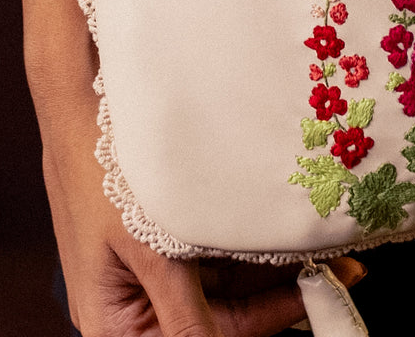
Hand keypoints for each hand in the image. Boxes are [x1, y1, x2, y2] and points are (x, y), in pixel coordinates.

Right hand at [37, 79, 362, 336]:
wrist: (73, 101)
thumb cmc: (99, 175)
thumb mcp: (149, 249)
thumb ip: (189, 316)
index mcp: (117, 328)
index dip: (272, 322)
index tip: (321, 302)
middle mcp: (135, 308)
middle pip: (222, 317)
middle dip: (283, 294)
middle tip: (341, 268)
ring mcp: (149, 273)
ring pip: (224, 285)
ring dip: (273, 267)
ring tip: (323, 245)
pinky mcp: (159, 240)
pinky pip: (212, 252)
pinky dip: (248, 241)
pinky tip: (286, 227)